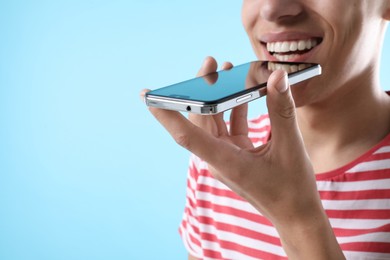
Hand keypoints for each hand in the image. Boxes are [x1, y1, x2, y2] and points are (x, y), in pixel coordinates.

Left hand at [140, 58, 343, 258]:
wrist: (295, 215)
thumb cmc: (291, 188)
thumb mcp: (290, 146)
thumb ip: (281, 109)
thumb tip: (277, 76)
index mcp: (224, 161)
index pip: (185, 135)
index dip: (165, 114)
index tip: (147, 95)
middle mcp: (218, 158)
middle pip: (200, 118)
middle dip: (202, 88)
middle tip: (210, 62)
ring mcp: (225, 156)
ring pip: (213, 120)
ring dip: (218, 96)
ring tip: (224, 70)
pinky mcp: (235, 154)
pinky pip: (228, 126)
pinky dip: (233, 108)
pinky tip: (242, 91)